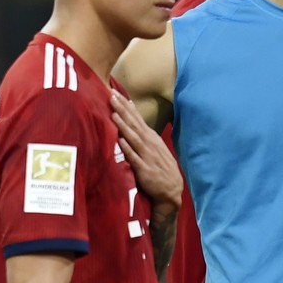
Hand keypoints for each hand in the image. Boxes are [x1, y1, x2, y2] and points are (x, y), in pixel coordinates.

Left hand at [110, 90, 179, 210]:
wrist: (171, 191)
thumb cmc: (160, 167)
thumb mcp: (154, 147)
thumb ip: (142, 134)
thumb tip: (131, 118)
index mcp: (150, 138)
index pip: (137, 118)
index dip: (127, 105)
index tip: (116, 92)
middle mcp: (149, 144)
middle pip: (134, 123)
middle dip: (122, 109)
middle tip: (112, 95)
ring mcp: (147, 156)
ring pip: (133, 138)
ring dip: (124, 125)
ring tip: (114, 113)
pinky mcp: (144, 170)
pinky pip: (134, 158)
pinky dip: (128, 149)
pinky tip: (120, 140)